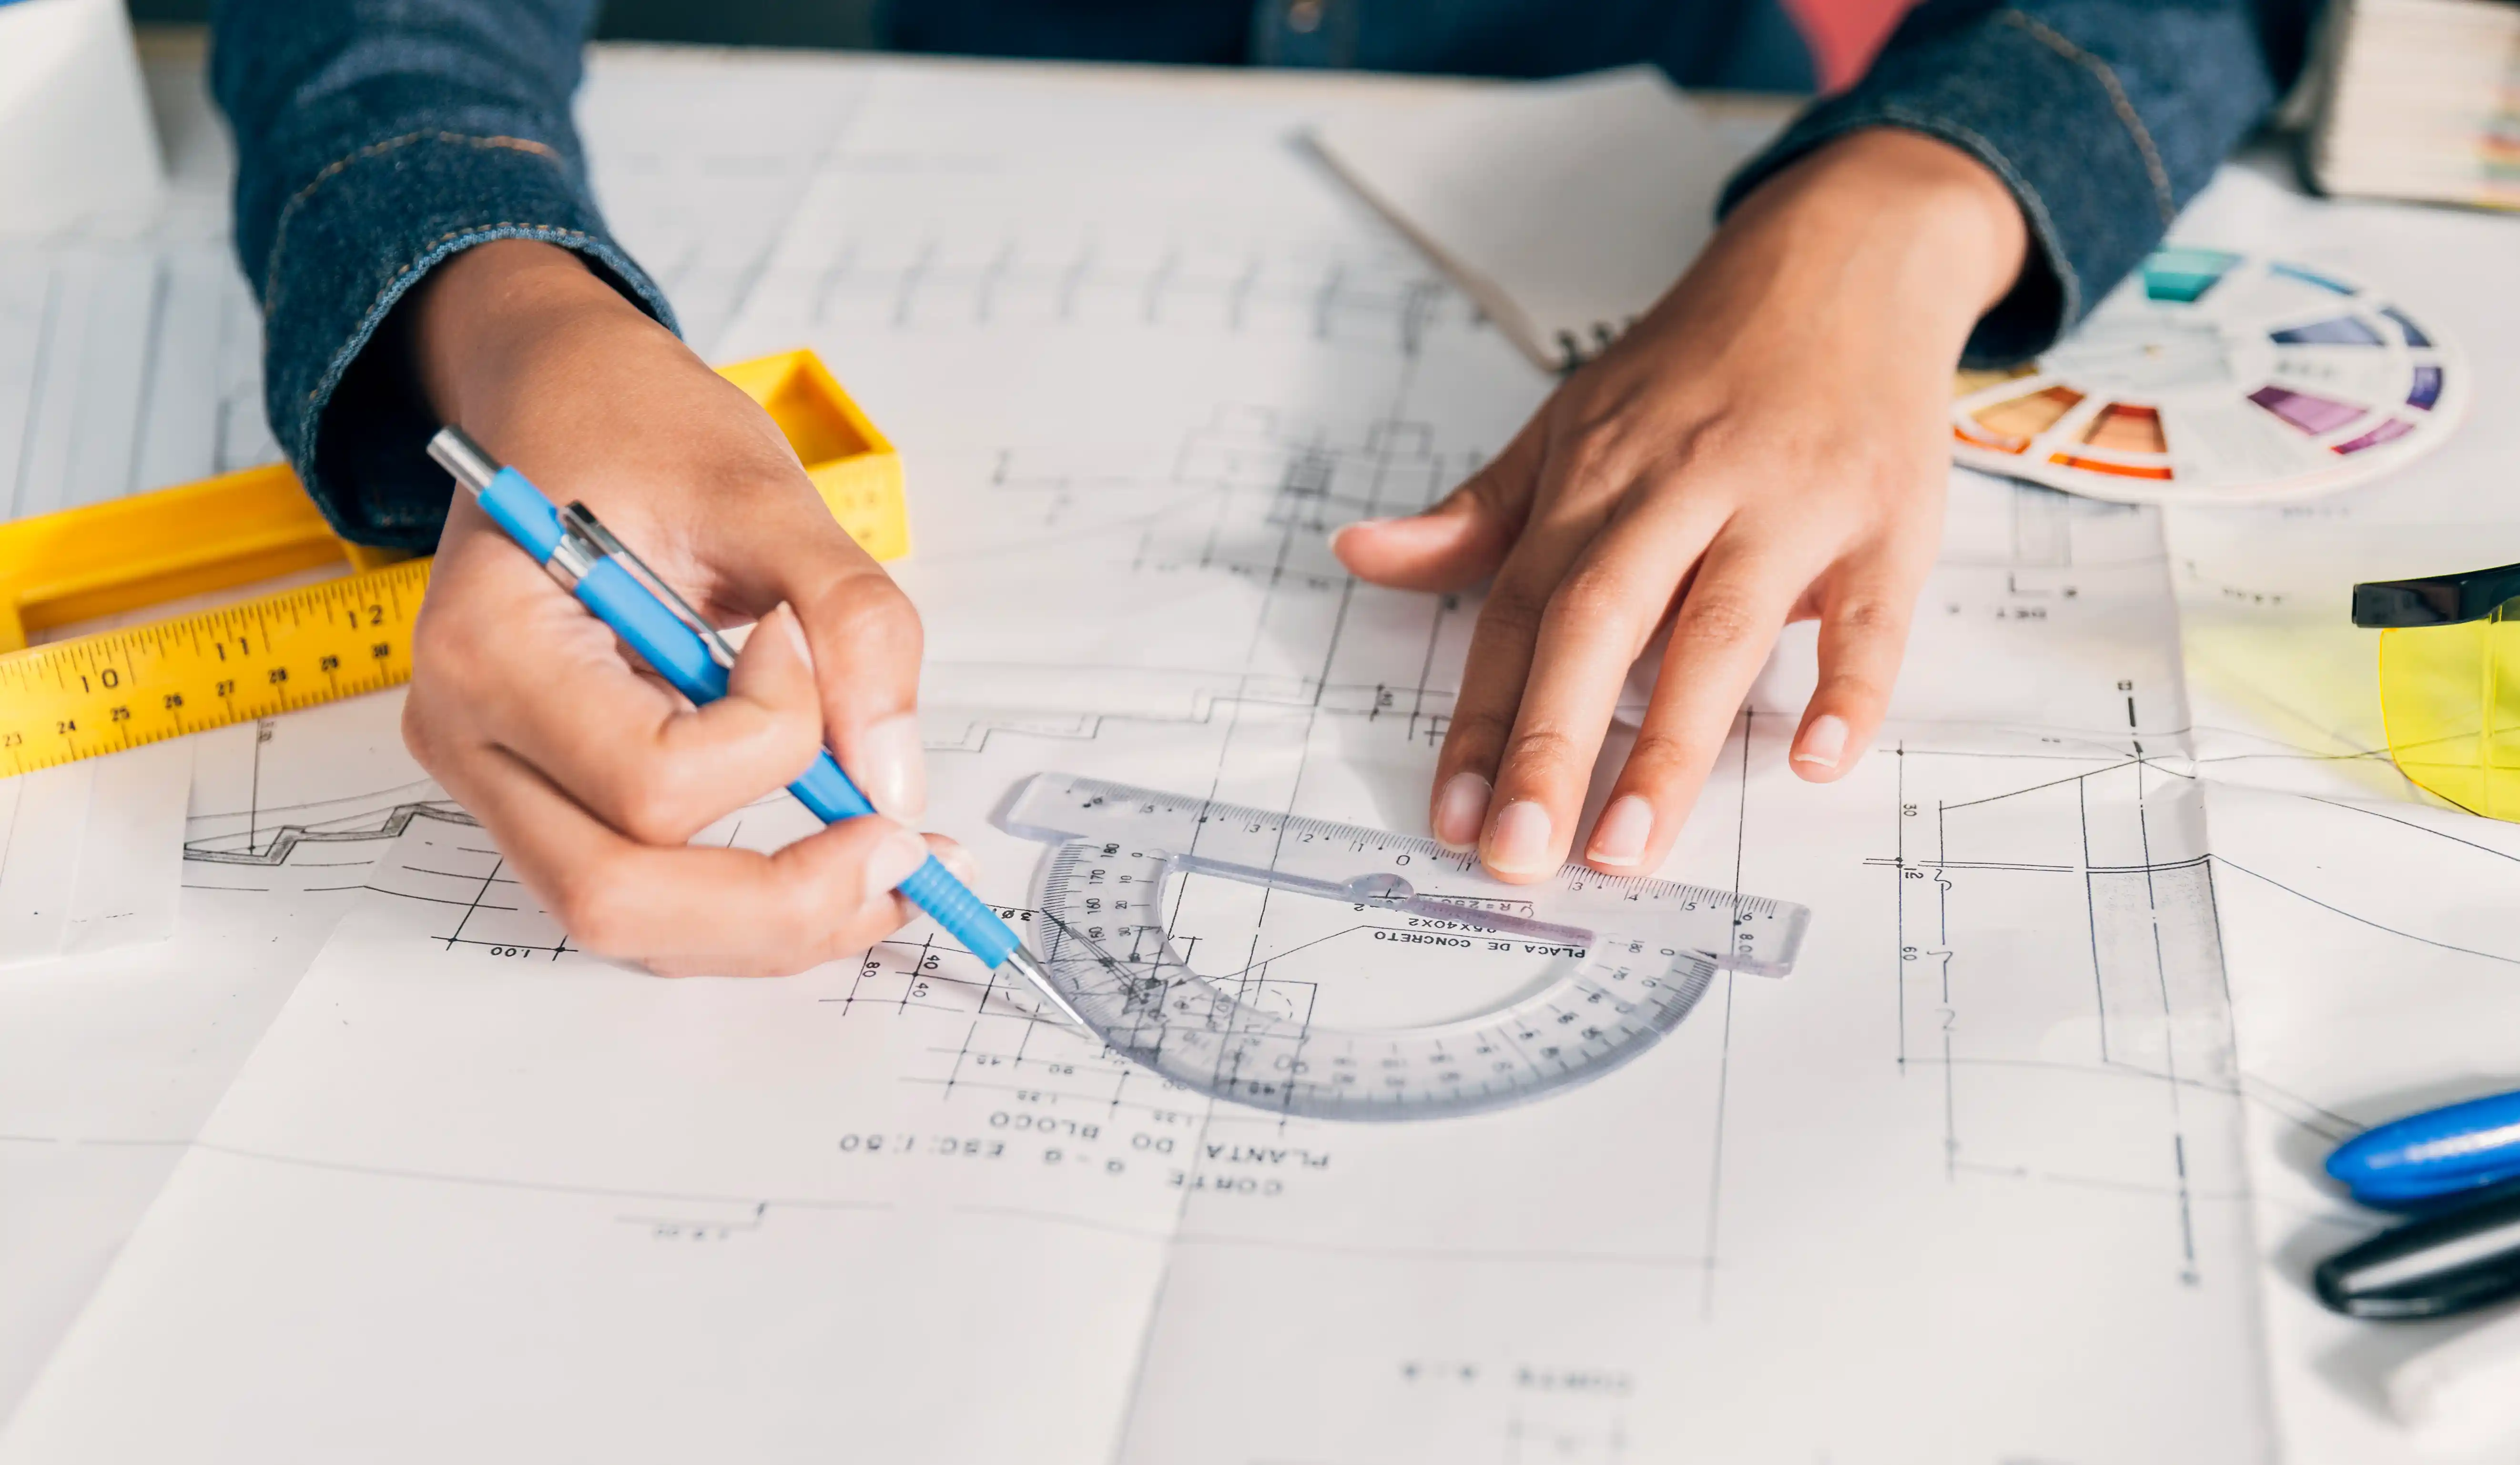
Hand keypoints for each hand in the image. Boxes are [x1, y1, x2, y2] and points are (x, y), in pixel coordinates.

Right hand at [402, 239, 949, 975]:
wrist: (559, 399)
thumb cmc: (633, 424)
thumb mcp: (761, 489)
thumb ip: (850, 622)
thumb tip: (894, 777)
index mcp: (492, 643)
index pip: (651, 775)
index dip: (775, 735)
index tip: (802, 638)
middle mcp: (467, 735)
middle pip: (615, 896)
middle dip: (782, 904)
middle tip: (906, 852)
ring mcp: (495, 779)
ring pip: (630, 926)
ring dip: (776, 920)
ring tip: (893, 860)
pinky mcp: (542, 797)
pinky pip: (647, 891)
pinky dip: (752, 898)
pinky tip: (838, 851)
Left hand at [1334, 129, 2027, 881]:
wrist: (1845, 256)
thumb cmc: (1696, 366)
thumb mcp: (1569, 424)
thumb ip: (1477, 515)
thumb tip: (1360, 556)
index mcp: (1594, 476)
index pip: (1518, 609)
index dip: (1479, 716)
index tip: (1451, 814)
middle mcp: (1681, 487)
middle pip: (1600, 621)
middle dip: (1553, 741)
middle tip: (1519, 853)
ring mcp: (1787, 501)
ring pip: (1720, 628)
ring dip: (1673, 743)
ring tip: (1627, 848)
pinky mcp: (1885, 516)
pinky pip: (1870, 612)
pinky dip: (1848, 684)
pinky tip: (1817, 760)